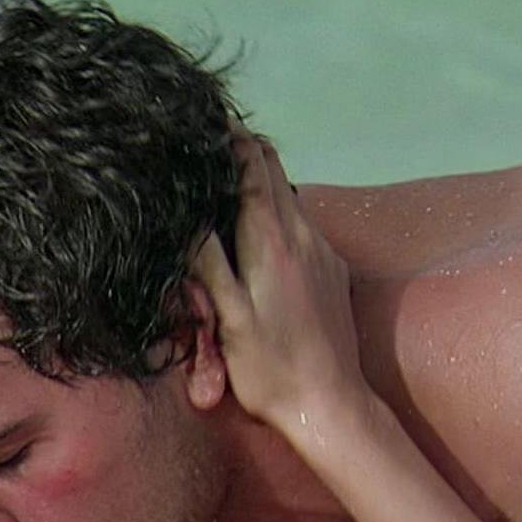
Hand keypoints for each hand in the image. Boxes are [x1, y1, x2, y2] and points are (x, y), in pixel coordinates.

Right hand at [194, 134, 380, 440]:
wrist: (331, 406)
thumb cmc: (272, 371)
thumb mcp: (228, 319)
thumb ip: (208, 262)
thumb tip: (188, 213)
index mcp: (273, 243)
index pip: (252, 168)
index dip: (229, 137)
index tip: (207, 115)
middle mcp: (304, 237)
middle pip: (275, 171)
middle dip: (245, 149)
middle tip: (213, 136)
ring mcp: (323, 253)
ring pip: (289, 197)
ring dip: (260, 181)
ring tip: (227, 178)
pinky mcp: (334, 273)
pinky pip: (303, 227)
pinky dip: (277, 214)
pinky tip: (258, 233)